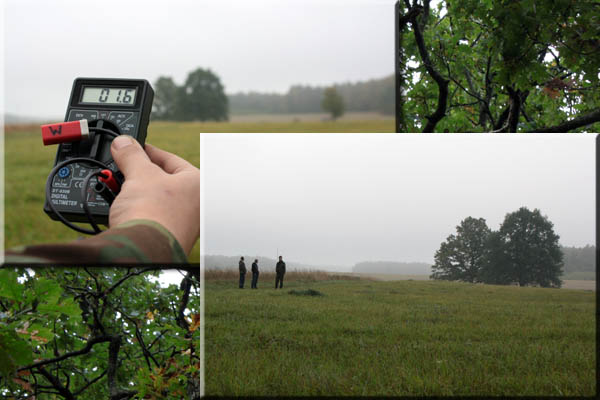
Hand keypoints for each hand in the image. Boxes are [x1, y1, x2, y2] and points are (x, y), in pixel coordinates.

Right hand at [108, 135, 198, 254]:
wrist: (143, 252)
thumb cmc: (152, 212)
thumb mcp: (139, 174)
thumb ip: (131, 155)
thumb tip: (123, 142)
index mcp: (199, 184)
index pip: (171, 159)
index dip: (148, 151)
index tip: (133, 147)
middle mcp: (197, 204)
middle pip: (164, 180)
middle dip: (141, 174)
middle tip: (123, 167)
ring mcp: (185, 223)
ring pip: (157, 199)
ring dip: (137, 192)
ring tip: (120, 188)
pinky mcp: (170, 237)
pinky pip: (152, 216)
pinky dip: (138, 210)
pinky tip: (125, 208)